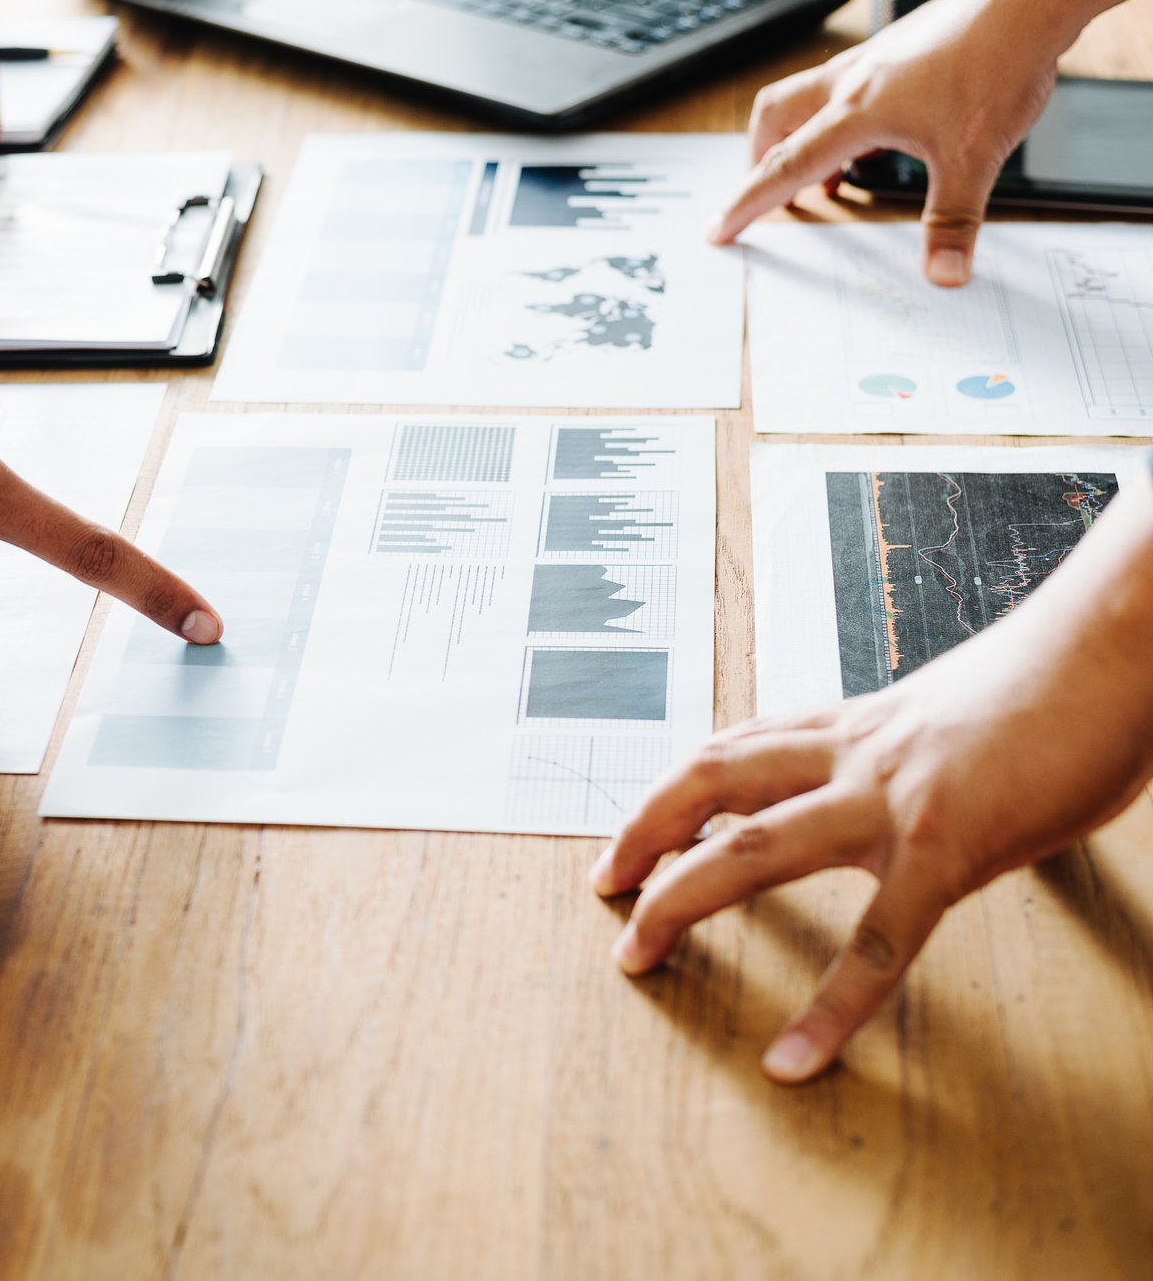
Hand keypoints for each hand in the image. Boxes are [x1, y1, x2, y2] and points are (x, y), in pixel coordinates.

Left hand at [590, 478, 1152, 1083]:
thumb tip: (913, 791)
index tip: (632, 832)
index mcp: (855, 723)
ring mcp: (892, 797)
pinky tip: (796, 1057)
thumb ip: (912, 757)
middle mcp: (853, 752)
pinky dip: (831, 1007)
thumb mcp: (953, 716)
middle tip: (602, 892)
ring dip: (678, 902)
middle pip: (708, 783)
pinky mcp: (948, 845)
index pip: (732, 747)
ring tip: (635, 959)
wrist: (1117, 644)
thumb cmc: (1055, 685)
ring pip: (749, 849)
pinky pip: (878, 942)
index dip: (671, 790)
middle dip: (642, 838)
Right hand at [707, 0, 1065, 286]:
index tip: (718, 227)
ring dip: (801, 138)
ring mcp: (873, 60)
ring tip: (827, 176)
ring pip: (806, 99)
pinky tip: (880, 135)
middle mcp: (851, 82)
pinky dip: (842, 119)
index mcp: (854, 112)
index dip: (747, 203)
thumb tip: (944, 274)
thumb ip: (953, 220)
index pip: (784, 168)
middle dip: (760, 161)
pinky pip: (846, 87)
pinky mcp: (898, 48)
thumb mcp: (974, 156)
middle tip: (768, 195)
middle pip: (774, 121)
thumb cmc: (998, 59)